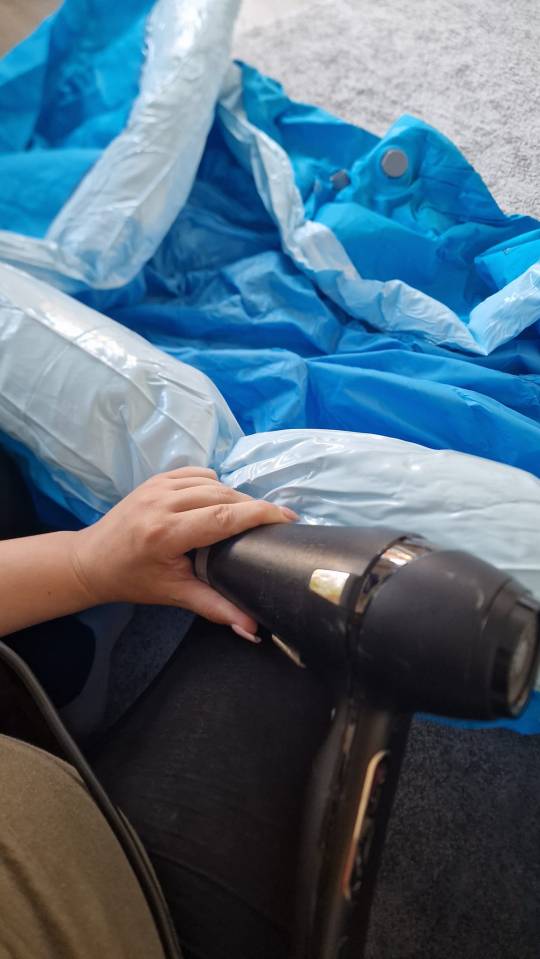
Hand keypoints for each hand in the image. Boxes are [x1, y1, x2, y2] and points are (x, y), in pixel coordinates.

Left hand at [70, 467, 297, 638]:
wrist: (91, 560)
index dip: (259, 514)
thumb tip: (252, 630)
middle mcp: (162, 502)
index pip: (223, 517)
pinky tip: (220, 502)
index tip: (286, 518)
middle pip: (223, 496)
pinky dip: (215, 485)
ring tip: (250, 516)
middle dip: (253, 507)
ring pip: (213, 483)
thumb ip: (215, 607)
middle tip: (275, 523)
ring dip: (236, 497)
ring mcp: (158, 486)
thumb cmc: (132, 581)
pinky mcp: (156, 479)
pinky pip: (198, 474)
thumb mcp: (174, 595)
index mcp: (166, 533)